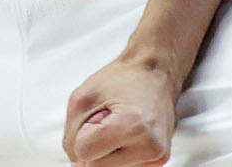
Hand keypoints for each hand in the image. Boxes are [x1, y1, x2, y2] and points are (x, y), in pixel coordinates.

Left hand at [64, 56, 178, 165]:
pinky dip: (118, 156)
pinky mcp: (159, 161)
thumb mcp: (82, 98)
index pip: (85, 152)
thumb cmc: (121, 80)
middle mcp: (149, 145)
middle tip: (106, 121)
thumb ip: (71, 135)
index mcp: (132, 124)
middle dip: (94, 146)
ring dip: (106, 153)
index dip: (82, 135)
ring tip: (117, 128)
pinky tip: (126, 137)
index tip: (96, 117)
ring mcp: (157, 156)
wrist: (153, 74)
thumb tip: (77, 163)